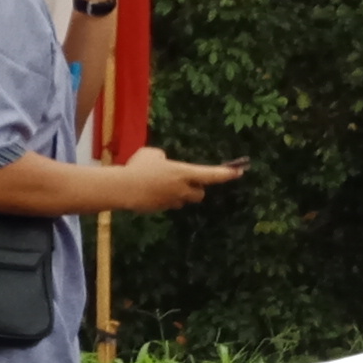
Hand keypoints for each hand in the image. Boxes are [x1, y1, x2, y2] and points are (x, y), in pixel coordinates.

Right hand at [111, 146, 242, 212]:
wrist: (124, 188)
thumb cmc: (139, 167)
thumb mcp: (152, 154)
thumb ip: (162, 157)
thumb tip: (162, 162)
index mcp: (184, 173)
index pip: (211, 174)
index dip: (226, 174)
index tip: (239, 172)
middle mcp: (182, 189)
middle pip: (200, 194)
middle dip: (196, 189)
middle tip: (186, 181)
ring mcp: (172, 201)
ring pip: (183, 200)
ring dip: (179, 194)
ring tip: (161, 185)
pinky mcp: (161, 209)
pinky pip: (168, 204)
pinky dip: (164, 199)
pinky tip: (149, 191)